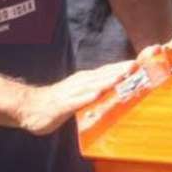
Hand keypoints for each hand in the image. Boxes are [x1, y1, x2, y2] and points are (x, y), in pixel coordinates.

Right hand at [18, 60, 137, 135]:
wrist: (29, 107)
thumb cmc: (57, 102)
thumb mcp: (79, 95)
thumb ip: (96, 93)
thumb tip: (117, 94)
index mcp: (85, 80)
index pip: (108, 71)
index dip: (123, 67)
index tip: (142, 63)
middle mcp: (80, 83)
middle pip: (102, 74)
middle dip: (120, 70)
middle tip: (137, 65)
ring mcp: (71, 93)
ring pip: (92, 84)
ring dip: (107, 80)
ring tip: (121, 76)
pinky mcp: (63, 105)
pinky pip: (76, 100)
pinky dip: (87, 96)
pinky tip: (97, 94)